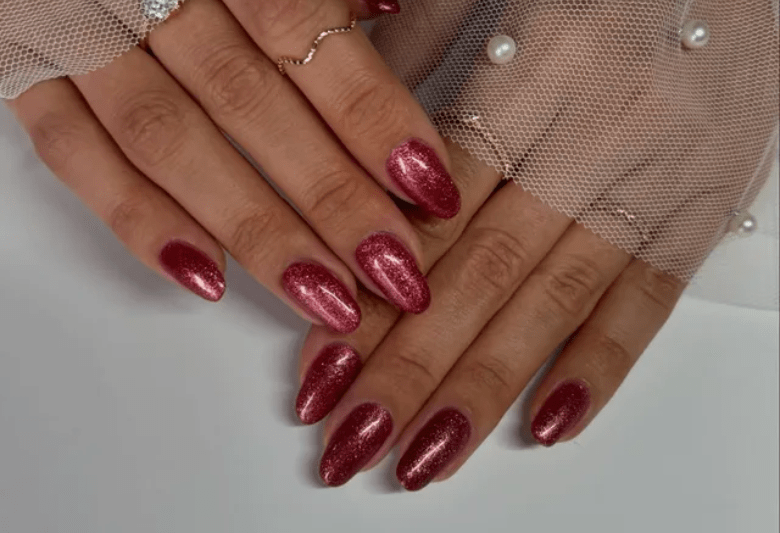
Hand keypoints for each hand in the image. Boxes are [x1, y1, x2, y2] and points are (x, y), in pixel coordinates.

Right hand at [3, 0, 459, 332]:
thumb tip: (387, 15)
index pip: (305, 30)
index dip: (372, 117)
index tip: (430, 190)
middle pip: (251, 106)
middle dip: (331, 198)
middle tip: (396, 272)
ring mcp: (81, 35)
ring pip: (173, 144)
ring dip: (255, 230)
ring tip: (326, 299)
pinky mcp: (25, 71)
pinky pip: (73, 154)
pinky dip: (137, 220)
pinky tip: (207, 278)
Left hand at [293, 0, 776, 487]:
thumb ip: (410, 62)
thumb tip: (343, 147)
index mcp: (525, 72)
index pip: (425, 214)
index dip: (367, 297)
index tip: (320, 367)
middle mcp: (584, 136)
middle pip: (478, 273)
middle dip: (408, 369)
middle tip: (351, 440)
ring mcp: (647, 179)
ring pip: (552, 298)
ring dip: (483, 388)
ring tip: (422, 456)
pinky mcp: (698, 205)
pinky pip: (650, 294)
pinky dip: (603, 364)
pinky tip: (551, 422)